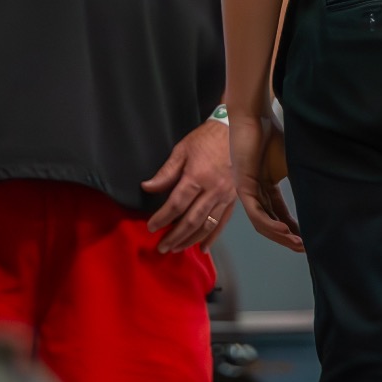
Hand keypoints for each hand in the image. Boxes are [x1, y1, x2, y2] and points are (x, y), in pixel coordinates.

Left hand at [143, 118, 235, 252]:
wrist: (234, 132)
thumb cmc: (205, 140)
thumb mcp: (181, 151)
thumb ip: (165, 173)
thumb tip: (147, 188)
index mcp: (197, 177)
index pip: (177, 204)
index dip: (162, 218)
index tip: (151, 227)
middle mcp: (213, 190)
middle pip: (191, 220)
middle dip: (175, 236)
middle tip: (162, 247)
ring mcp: (225, 197)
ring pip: (207, 225)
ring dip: (190, 240)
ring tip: (176, 248)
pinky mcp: (233, 200)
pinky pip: (222, 223)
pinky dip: (212, 237)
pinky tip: (202, 248)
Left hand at [231, 107, 300, 251]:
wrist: (257, 116)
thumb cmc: (274, 134)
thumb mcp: (293, 163)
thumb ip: (303, 180)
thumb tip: (327, 192)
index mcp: (266, 186)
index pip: (279, 214)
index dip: (293, 229)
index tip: (307, 240)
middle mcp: (255, 192)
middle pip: (270, 223)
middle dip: (287, 238)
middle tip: (304, 248)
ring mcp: (247, 191)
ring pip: (262, 223)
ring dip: (280, 235)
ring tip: (297, 244)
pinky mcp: (243, 186)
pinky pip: (256, 212)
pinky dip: (270, 224)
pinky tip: (285, 230)